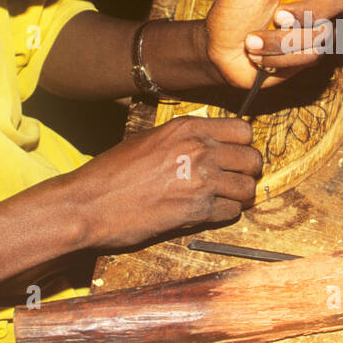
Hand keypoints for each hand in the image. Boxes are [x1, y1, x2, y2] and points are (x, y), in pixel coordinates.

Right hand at [69, 117, 262, 247]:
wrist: (89, 204)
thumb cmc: (112, 173)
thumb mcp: (149, 140)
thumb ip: (183, 139)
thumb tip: (209, 145)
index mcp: (188, 128)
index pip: (243, 131)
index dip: (243, 146)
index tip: (235, 156)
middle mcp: (199, 150)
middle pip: (252, 159)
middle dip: (246, 172)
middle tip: (234, 180)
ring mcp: (201, 180)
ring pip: (247, 188)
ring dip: (238, 196)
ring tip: (223, 198)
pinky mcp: (197, 211)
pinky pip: (231, 212)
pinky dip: (224, 214)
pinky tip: (208, 212)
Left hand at [204, 0, 342, 89]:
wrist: (220, 51)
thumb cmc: (232, 9)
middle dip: (312, 10)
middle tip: (278, 16)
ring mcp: (317, 26)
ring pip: (322, 33)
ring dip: (280, 40)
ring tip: (251, 41)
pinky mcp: (311, 54)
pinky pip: (309, 56)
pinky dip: (278, 57)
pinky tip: (260, 55)